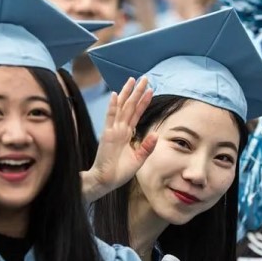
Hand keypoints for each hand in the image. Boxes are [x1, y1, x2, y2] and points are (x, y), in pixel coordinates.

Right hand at [85, 77, 155, 200]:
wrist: (105, 181)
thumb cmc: (119, 172)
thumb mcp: (138, 159)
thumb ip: (147, 147)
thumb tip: (156, 134)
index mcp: (127, 134)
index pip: (137, 114)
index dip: (143, 102)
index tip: (150, 90)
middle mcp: (120, 129)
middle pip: (130, 106)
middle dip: (137, 92)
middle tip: (144, 78)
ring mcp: (113, 130)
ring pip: (122, 108)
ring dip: (127, 94)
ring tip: (132, 80)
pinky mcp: (107, 135)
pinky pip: (110, 118)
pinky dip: (113, 106)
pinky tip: (116, 95)